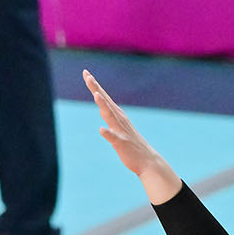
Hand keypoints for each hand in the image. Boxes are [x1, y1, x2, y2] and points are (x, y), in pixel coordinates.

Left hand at [82, 70, 178, 198]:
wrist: (147, 161)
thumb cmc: (131, 147)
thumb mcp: (118, 131)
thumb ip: (111, 123)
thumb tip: (104, 118)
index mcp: (117, 116)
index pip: (104, 98)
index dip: (94, 86)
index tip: (86, 73)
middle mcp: (119, 120)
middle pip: (105, 101)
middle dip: (95, 88)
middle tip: (86, 74)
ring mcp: (121, 131)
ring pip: (110, 116)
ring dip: (103, 105)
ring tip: (95, 94)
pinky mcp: (122, 144)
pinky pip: (114, 138)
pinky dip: (108, 133)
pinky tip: (101, 130)